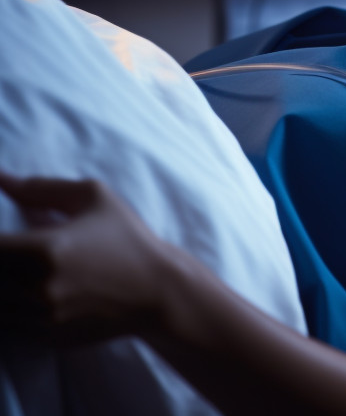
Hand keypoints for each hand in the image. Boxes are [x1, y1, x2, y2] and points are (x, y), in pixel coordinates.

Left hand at [0, 173, 169, 345]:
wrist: (156, 290)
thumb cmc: (127, 237)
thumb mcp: (93, 197)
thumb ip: (41, 188)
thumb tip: (2, 179)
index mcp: (46, 249)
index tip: (2, 235)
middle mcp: (38, 287)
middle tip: (10, 250)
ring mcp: (40, 317)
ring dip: (1, 284)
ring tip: (16, 269)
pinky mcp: (44, 338)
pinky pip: (6, 326)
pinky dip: (7, 307)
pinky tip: (21, 291)